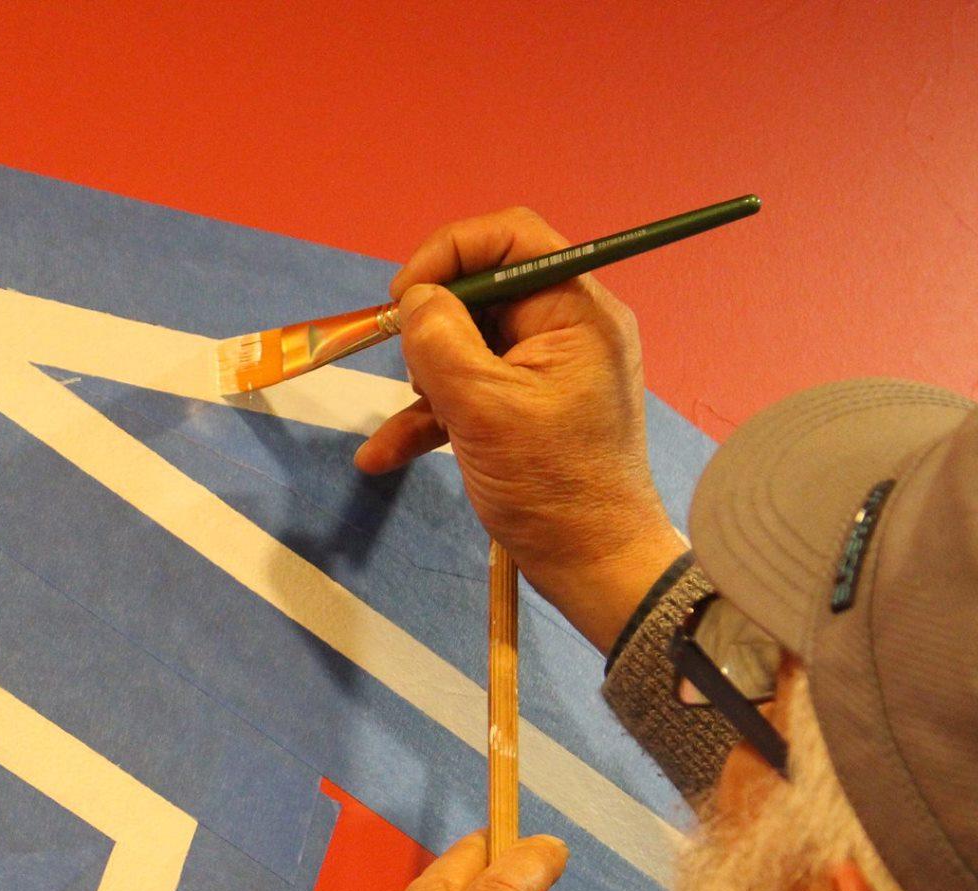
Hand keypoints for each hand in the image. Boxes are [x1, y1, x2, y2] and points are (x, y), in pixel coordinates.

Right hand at [357, 207, 687, 651]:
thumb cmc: (552, 485)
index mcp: (576, 310)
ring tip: (415, 420)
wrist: (595, 567)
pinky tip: (381, 454)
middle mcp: (568, 328)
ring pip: (469, 345)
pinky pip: (472, 392)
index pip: (511, 237)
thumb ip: (440, 340)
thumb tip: (417, 300)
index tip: (404, 295)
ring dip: (427, 380)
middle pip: (483, 292)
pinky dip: (431, 418)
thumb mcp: (484, 407)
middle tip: (411, 367)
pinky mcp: (529, 410)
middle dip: (434, 328)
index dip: (449, 252)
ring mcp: (548, 371)